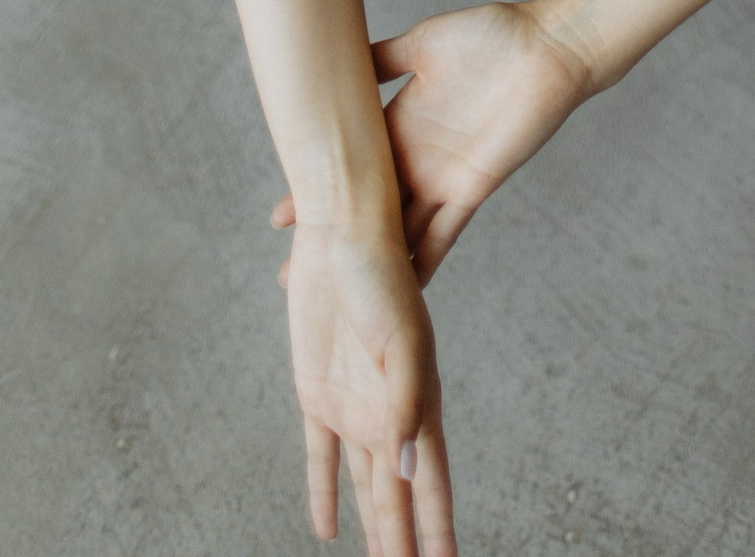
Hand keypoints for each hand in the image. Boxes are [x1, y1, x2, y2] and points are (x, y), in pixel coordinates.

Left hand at [269, 210, 455, 556]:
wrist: (338, 228)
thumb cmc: (378, 270)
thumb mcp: (397, 337)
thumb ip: (404, 402)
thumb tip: (405, 470)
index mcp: (417, 400)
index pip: (430, 484)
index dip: (438, 531)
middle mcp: (388, 411)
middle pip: (398, 498)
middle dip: (404, 545)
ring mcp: (352, 405)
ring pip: (365, 486)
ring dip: (373, 528)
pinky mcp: (316, 393)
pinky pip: (320, 457)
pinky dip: (323, 493)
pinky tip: (326, 528)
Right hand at [277, 1, 591, 285]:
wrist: (547, 46)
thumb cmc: (493, 35)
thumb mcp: (425, 42)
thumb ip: (383, 58)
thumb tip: (341, 56)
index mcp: (399, 122)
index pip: (349, 165)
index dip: (318, 191)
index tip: (279, 220)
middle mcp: (415, 158)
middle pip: (365, 207)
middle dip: (332, 239)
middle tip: (290, 276)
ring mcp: (441, 178)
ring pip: (395, 230)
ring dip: (369, 262)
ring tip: (334, 296)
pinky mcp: (470, 189)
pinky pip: (440, 235)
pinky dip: (420, 264)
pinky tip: (398, 293)